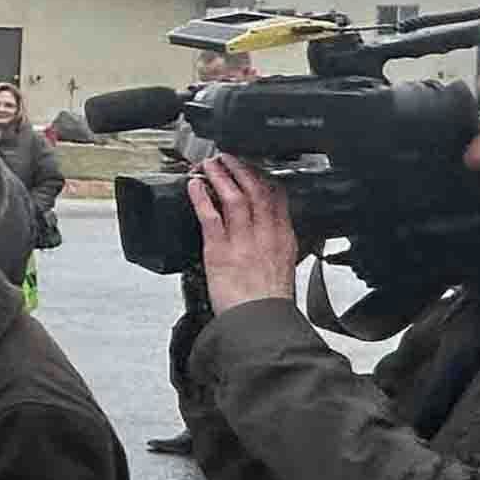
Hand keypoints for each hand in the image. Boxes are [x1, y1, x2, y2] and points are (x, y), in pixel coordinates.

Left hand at [190, 157, 309, 312]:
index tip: (254, 167)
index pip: (278, 197)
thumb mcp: (285, 268)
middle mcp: (265, 234)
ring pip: (233, 197)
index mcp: (284, 238)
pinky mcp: (219, 250)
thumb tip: (273, 239)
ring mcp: (242, 240)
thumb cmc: (269, 302)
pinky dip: (201, 197)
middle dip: (241, 169)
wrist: (260, 321)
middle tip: (229, 157)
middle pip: (255, 190)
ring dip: (220, 176)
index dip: (264, 177)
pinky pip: (209, 215)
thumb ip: (278, 248)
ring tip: (210, 164)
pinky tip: (194, 186)